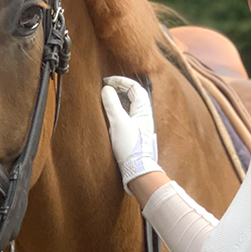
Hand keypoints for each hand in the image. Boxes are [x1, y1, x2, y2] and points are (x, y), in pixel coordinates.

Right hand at [101, 76, 160, 191]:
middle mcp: (143, 115)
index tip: (107, 82)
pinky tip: (109, 115)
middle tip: (106, 87)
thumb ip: (111, 104)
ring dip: (118, 99)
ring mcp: (140, 124)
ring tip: (106, 98)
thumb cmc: (131, 147)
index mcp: (143, 109)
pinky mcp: (134, 133)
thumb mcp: (118, 122)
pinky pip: (127, 115)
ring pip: (130, 105)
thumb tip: (106, 89)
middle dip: (120, 88)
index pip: (134, 87)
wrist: (137, 170)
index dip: (121, 81)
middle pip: (133, 94)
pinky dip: (118, 110)